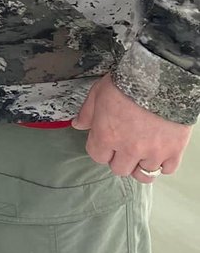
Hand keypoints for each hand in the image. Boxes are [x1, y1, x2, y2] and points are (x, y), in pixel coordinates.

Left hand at [72, 74, 192, 183]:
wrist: (161, 78)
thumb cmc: (128, 82)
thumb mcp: (98, 92)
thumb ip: (87, 113)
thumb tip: (78, 125)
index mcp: (106, 135)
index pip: (97, 156)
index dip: (100, 149)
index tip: (105, 142)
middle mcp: (128, 148)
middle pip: (119, 169)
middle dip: (119, 159)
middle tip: (123, 146)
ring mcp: (153, 152)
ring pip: (144, 174)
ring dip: (140, 164)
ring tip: (141, 152)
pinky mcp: (174, 151)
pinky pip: (167, 170)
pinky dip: (162, 164)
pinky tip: (159, 152)